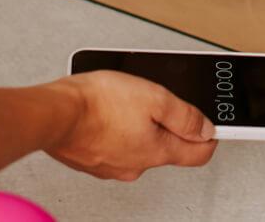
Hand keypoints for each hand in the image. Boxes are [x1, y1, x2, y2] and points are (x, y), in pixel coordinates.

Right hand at [47, 71, 216, 180]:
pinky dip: (116, 130)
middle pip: (168, 148)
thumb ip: (185, 115)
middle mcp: (136, 166)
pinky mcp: (90, 160)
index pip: (199, 154)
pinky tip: (108, 112)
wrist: (53, 114)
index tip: (211, 125)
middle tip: (162, 102)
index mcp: (158, 151)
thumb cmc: (97, 104)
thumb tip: (206, 128)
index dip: (211, 136)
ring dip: (140, 126)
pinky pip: (114, 145)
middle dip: (171, 126)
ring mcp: (111, 166)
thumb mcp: (155, 97)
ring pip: (139, 145)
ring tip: (128, 102)